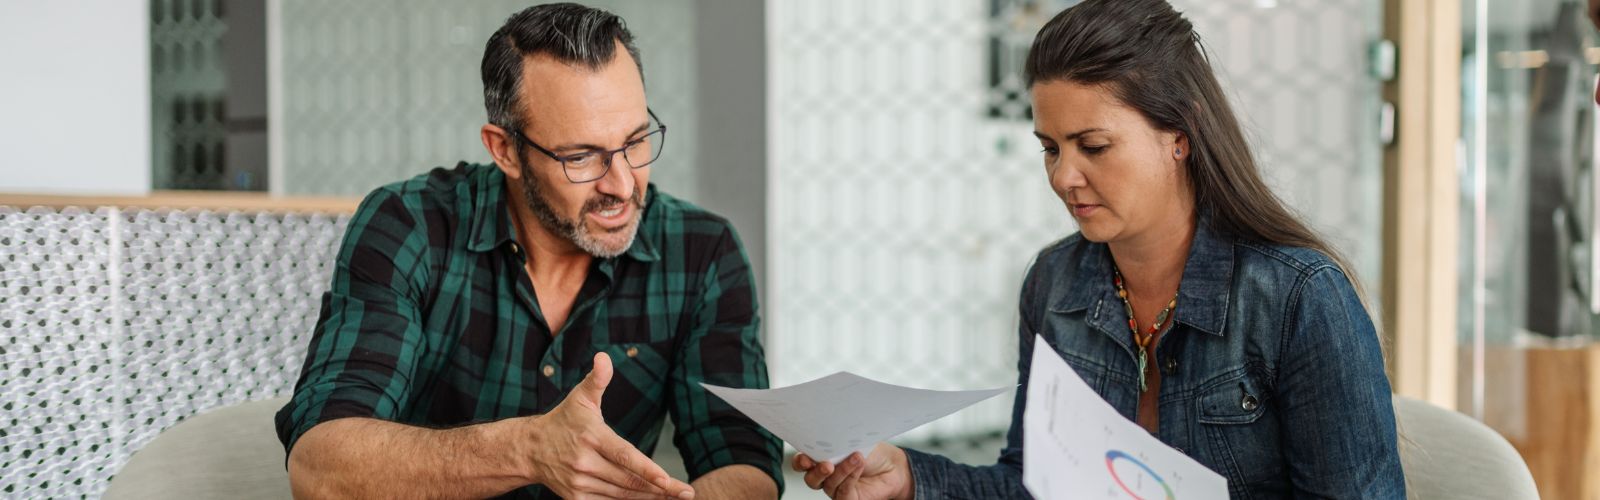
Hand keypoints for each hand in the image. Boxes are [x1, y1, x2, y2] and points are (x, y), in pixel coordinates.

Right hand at [525, 352, 693, 498]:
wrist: (529, 449)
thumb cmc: (563, 420)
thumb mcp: (580, 397)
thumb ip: (597, 379)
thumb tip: (604, 357)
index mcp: (591, 437)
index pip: (624, 456)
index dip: (647, 469)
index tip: (667, 480)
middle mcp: (584, 463)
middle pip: (628, 480)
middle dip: (660, 488)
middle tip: (686, 492)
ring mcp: (579, 483)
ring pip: (621, 495)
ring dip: (649, 497)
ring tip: (673, 497)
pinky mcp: (576, 497)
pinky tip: (649, 499)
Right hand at [792, 442, 913, 499]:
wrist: (894, 466)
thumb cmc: (873, 452)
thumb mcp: (852, 441)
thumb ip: (836, 443)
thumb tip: (826, 439)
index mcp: (822, 458)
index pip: (803, 463)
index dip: (801, 462)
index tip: (805, 458)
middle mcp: (826, 476)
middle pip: (810, 479)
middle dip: (816, 471)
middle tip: (826, 464)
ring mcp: (837, 489)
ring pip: (828, 485)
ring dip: (841, 470)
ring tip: (856, 457)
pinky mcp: (849, 499)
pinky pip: (843, 492)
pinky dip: (850, 478)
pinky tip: (859, 467)